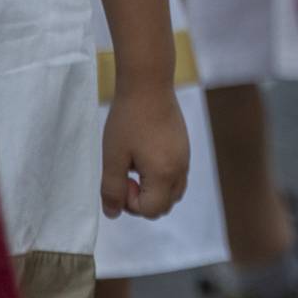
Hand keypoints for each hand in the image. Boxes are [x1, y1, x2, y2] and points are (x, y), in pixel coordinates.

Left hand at [101, 79, 189, 219]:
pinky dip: (160, 175)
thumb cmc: (128, 119)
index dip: (131, 202)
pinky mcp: (184, 147)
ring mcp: (185, 157)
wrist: (148, 84)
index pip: (151, 211)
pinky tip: (144, 153)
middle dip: (142, 199)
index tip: (121, 178)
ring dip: (152, 188)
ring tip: (135, 164)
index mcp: (164, 174)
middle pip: (164, 205)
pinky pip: (176, 175)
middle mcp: (180, 169)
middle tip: (126, 174)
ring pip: (172, 191)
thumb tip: (113, 213)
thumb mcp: (113, 157)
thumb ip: (112, 189)